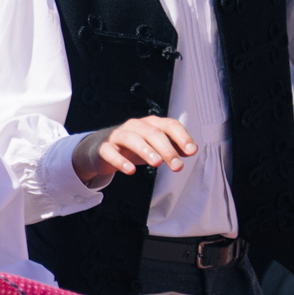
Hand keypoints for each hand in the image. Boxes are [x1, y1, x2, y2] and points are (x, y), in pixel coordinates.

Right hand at [77, 115, 196, 186]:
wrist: (102, 149)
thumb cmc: (133, 147)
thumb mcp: (155, 146)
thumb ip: (173, 147)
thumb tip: (191, 150)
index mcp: (150, 124)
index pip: (169, 125)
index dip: (182, 137)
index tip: (192, 151)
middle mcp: (135, 126)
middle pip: (152, 133)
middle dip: (167, 149)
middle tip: (177, 166)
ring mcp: (118, 136)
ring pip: (132, 139)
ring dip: (145, 150)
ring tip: (156, 163)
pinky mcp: (104, 148)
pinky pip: (110, 152)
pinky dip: (120, 161)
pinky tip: (131, 171)